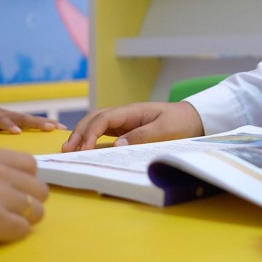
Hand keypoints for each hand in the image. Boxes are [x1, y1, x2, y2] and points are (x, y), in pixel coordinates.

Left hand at [0, 94, 64, 134]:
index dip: (9, 125)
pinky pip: (33, 122)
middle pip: (23, 118)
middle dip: (37, 123)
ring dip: (46, 123)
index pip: (2, 120)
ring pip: (31, 119)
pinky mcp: (19, 119)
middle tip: (50, 127)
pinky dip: (47, 124)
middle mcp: (7, 113)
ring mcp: (14, 116)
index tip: (17, 132)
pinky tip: (59, 128)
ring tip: (61, 127)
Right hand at [0, 147, 48, 259]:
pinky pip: (23, 228)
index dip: (26, 181)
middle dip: (30, 202)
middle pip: (38, 188)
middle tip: (14, 212)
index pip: (30, 165)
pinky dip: (15, 234)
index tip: (18, 192)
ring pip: (36, 209)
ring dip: (25, 219)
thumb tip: (12, 180)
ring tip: (7, 224)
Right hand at [61, 101, 203, 151]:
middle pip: (95, 118)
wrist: (195, 118)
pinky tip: (85, 148)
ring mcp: (126, 121)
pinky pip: (106, 131)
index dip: (91, 133)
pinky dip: (92, 138)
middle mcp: (126, 114)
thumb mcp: (165, 130)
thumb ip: (142, 136)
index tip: (83, 149)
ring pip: (97, 124)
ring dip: (82, 134)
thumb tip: (115, 145)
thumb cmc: (182, 123)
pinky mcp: (128, 128)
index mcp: (133, 111)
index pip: (104, 118)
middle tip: (66, 150)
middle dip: (79, 132)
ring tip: (69, 150)